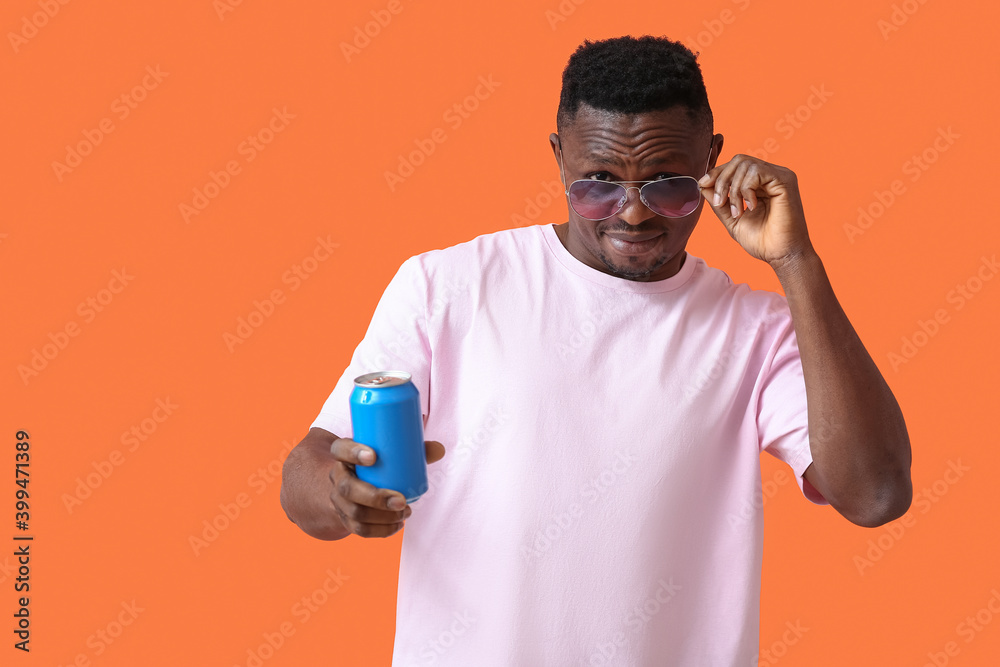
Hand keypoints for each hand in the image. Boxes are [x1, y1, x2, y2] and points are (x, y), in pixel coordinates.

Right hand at [329, 436, 445, 538]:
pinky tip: (397, 525)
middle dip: (375, 497)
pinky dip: (381, 530)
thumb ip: (414, 450)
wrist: (355, 483)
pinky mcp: (346, 518)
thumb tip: (439, 449)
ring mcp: (339, 500)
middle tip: (401, 500)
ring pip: (354, 513)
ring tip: (405, 513)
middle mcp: (337, 476)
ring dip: (382, 517)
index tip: (374, 456)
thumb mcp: (389, 453)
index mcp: (343, 454)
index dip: (353, 453)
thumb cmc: (377, 464)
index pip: (341, 449)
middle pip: (348, 488)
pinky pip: (359, 530)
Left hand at [697, 154, 813, 268]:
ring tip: (738, 211)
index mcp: (760, 183)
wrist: (780, 256)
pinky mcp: (785, 180)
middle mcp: (771, 176)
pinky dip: (746, 189)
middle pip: (738, 160)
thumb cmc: (761, 241)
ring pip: (745, 164)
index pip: (736, 165)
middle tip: (720, 203)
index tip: (703, 184)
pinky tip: (751, 207)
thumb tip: (702, 185)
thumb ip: (719, 202)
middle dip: (722, 179)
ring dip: (734, 188)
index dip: (717, 172)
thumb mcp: (732, 219)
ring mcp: (779, 176)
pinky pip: (757, 171)